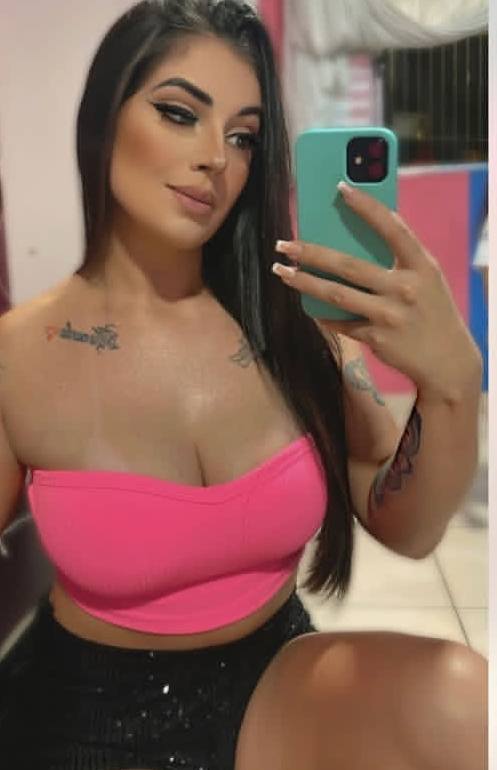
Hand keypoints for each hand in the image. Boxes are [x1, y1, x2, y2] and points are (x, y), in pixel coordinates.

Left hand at [272, 182, 481, 401]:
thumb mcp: (427, 278)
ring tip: (283, 272)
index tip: (340, 188)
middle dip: (312, 253)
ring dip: (305, 282)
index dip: (367, 206)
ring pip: (337, 295)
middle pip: (349, 265)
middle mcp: (405, 289)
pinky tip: (307, 304)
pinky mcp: (377, 338)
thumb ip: (399, 258)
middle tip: (284, 245)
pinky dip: (324, 313)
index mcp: (421, 266)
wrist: (447, 359)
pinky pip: (342, 322)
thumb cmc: (431, 310)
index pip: (392, 228)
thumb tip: (352, 238)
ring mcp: (390, 315)